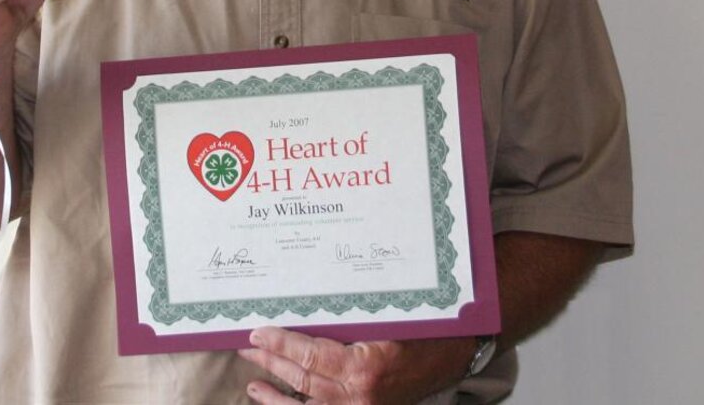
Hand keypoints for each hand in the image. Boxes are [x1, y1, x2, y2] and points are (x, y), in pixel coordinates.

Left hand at [239, 327, 473, 404]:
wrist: (456, 352)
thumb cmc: (423, 326)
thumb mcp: (383, 317)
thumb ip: (345, 320)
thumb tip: (301, 308)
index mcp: (364, 368)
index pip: (309, 356)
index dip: (280, 344)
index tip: (258, 333)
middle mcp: (361, 397)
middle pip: (304, 380)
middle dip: (272, 364)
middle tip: (247, 347)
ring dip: (278, 395)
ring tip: (252, 382)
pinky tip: (280, 402)